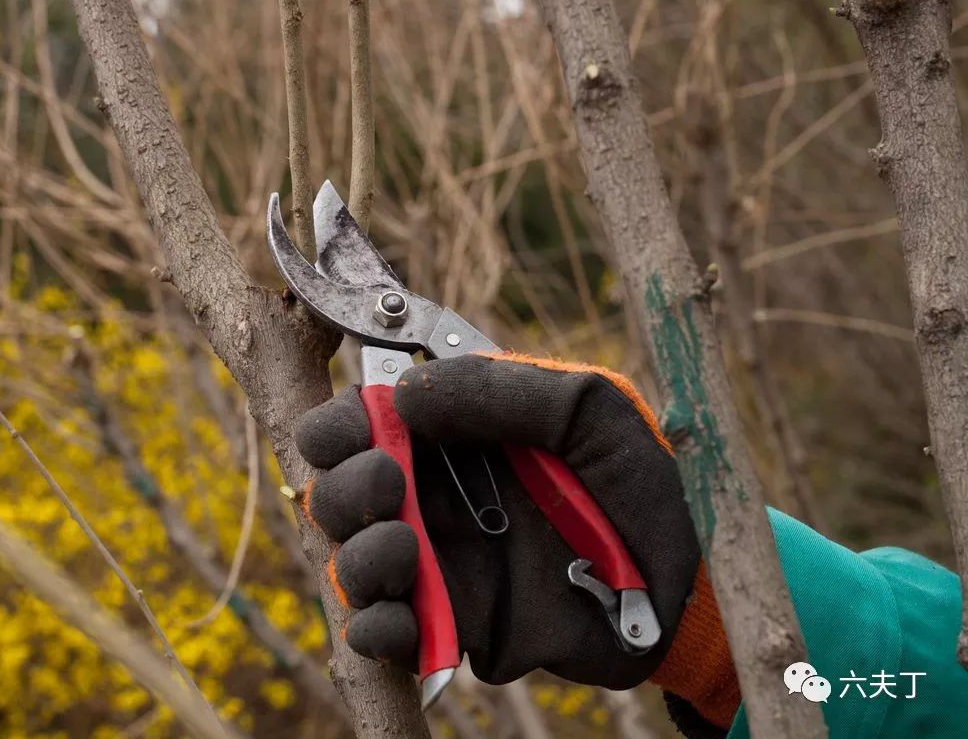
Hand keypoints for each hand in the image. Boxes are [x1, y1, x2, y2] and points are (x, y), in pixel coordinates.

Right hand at [294, 353, 699, 688]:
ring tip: (406, 551)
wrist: (688, 586)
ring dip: (357, 555)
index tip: (359, 427)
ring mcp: (440, 562)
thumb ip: (502, 389)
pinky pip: (383, 634)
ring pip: (348, 561)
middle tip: (392, 485)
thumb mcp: (589, 409)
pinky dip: (374, 627)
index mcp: (453, 435)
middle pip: (335, 490)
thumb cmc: (644, 484)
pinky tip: (403, 615)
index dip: (340, 422)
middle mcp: (433, 495)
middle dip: (343, 488)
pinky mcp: (454, 625)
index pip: (359, 419)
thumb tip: (402, 395)